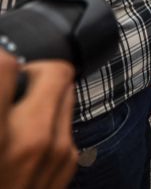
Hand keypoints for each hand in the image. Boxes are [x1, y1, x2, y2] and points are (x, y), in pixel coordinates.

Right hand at [0, 51, 77, 188]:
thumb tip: (2, 69)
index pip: (5, 66)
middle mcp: (32, 139)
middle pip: (53, 70)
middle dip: (31, 70)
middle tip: (10, 82)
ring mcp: (57, 150)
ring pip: (65, 91)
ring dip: (42, 93)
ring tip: (14, 111)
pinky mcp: (68, 161)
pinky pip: (64, 120)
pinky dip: (48, 118)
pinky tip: (24, 135)